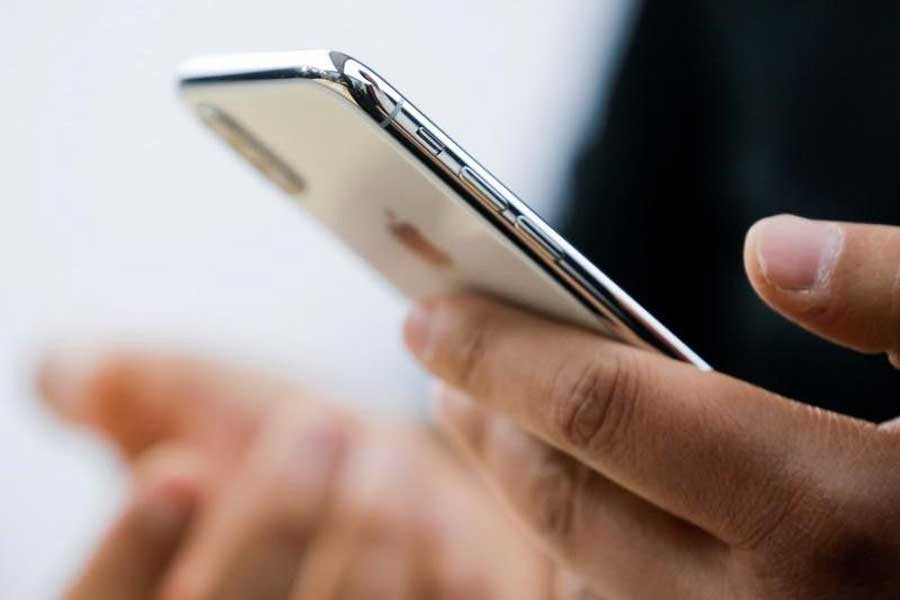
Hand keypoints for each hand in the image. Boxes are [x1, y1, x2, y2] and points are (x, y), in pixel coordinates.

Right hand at [40, 353, 552, 598]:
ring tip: (387, 462)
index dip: (125, 556)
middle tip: (319, 428)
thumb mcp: (215, 431)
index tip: (173, 473)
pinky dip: (451, 575)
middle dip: (275, 521)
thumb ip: (141, 397)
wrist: (402, 506)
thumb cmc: (297, 474)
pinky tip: (457, 530)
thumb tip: (70, 363)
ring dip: (368, 540)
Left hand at [404, 215, 899, 598]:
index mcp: (832, 522)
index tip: (431, 312)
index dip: (503, 353)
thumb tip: (775, 250)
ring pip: (581, 573)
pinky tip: (573, 503)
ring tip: (483, 419)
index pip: (604, 412)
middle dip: (486, 422)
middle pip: (566, 500)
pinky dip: (582, 553)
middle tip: (437, 357)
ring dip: (521, 490)